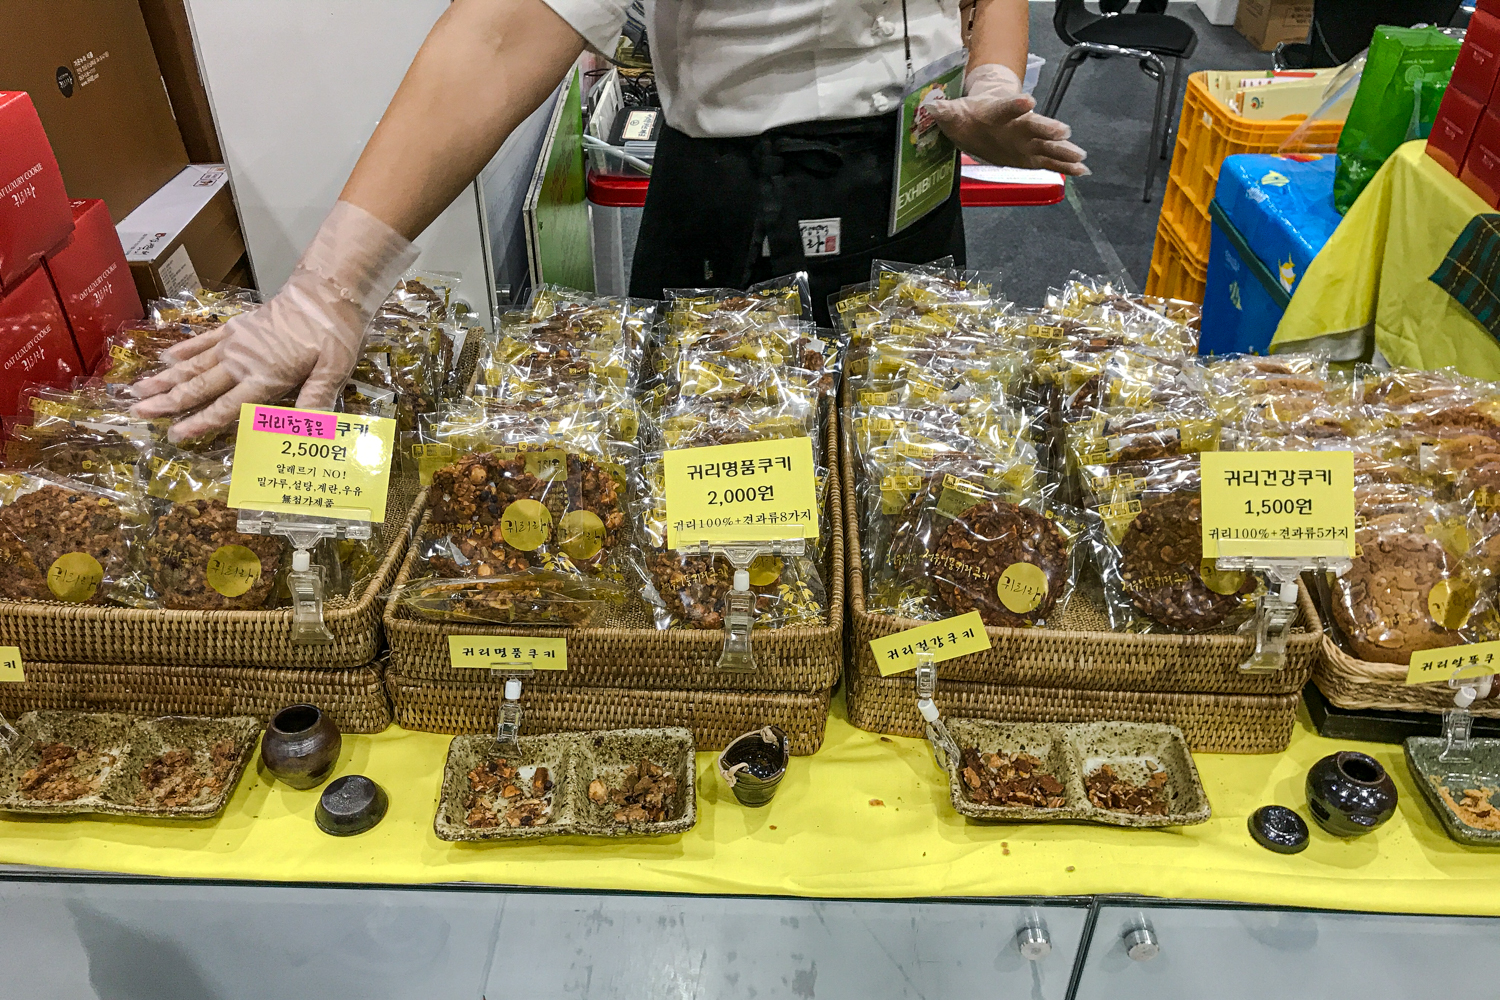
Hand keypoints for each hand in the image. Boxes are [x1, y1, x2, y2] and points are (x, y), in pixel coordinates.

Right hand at [130, 201, 417, 441]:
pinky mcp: (236, 326)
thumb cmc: (333, 332)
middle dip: (168, 401)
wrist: (324, 291)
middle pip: (199, 386)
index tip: (175, 435)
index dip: (200, 423)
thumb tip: (307, 433)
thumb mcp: (333, 370)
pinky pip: (204, 340)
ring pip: (194, 364)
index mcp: (265, 376)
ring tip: (139, 390)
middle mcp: (242, 361)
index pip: (226, 407)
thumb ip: (315, 400)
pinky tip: (166, 358)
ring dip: (166, 379)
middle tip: (138, 412)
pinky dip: (184, 350)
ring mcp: (236, 342)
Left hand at [927, 63, 1089, 176]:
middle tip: (1063, 132)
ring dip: (1063, 150)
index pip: (1006, 107)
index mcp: (997, 112)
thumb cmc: (969, 115)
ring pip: (1047, 144)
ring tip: (1080, 156)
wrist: (983, 118)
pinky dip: (1065, 165)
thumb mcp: (953, 113)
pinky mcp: (1032, 155)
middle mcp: (1017, 124)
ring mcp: (1027, 140)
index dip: (1015, 105)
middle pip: (1033, 125)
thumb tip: (930, 106)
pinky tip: (1082, 170)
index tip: (1028, 102)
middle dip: (1047, 128)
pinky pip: (1051, 160)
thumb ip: (944, 112)